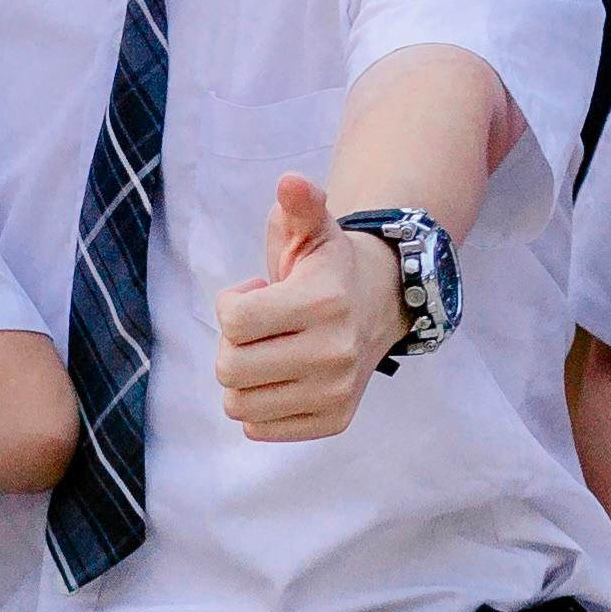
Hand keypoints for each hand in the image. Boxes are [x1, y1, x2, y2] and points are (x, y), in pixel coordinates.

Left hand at [213, 174, 404, 442]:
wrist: (381, 303)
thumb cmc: (328, 266)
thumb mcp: (313, 228)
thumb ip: (299, 204)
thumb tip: (290, 183)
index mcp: (324, 302)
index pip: (234, 322)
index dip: (231, 304)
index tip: (253, 292)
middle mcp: (335, 352)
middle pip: (229, 368)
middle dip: (231, 343)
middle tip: (260, 326)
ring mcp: (337, 392)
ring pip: (238, 404)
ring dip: (242, 376)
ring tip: (272, 349)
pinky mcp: (334, 420)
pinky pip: (258, 428)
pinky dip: (258, 405)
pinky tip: (282, 376)